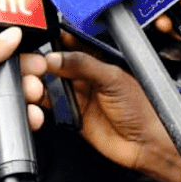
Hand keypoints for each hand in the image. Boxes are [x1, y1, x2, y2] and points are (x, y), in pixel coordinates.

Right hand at [33, 47, 180, 181]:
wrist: (145, 144)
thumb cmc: (142, 108)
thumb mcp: (112, 79)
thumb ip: (83, 65)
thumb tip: (55, 57)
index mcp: (98, 58)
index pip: (71, 41)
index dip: (55, 37)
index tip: (40, 37)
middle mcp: (85, 73)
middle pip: (55, 60)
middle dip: (42, 58)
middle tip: (36, 62)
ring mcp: (77, 92)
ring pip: (49, 79)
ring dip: (38, 78)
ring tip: (35, 79)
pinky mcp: (70, 112)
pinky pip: (50, 102)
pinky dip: (40, 98)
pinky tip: (38, 95)